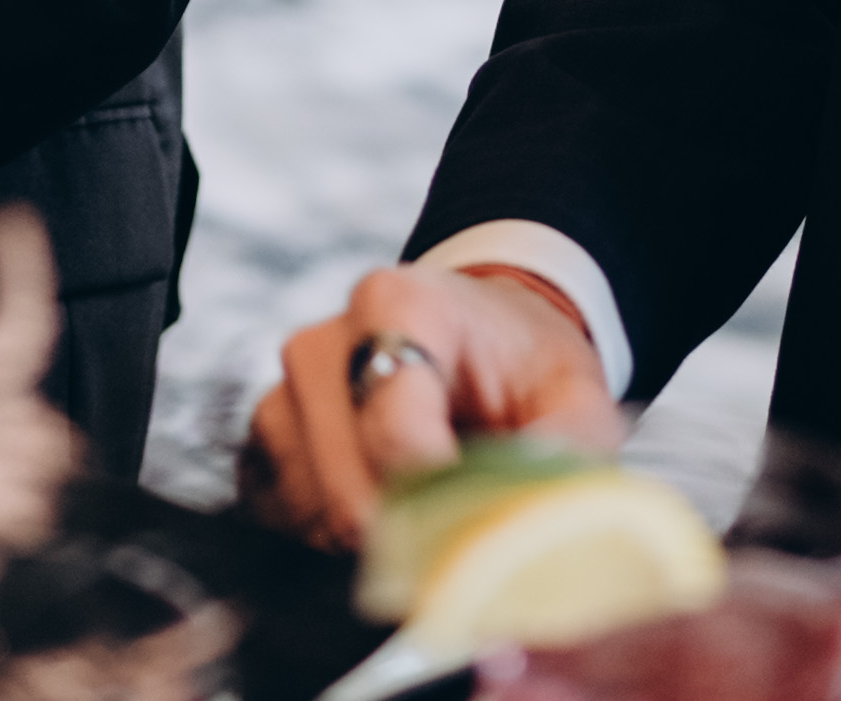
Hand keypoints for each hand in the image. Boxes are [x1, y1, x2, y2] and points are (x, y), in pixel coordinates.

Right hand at [241, 262, 619, 550]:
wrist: (478, 337)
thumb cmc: (523, 365)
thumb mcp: (574, 392)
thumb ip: (567, 449)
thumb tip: (540, 528)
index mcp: (398, 303)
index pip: (394, 435)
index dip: (438, 501)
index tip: (478, 523)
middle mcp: (323, 341)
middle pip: (345, 491)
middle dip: (409, 531)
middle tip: (462, 524)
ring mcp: (284, 390)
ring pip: (314, 515)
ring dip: (374, 536)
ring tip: (426, 499)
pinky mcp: (266, 437)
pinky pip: (286, 518)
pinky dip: (335, 537)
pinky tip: (386, 503)